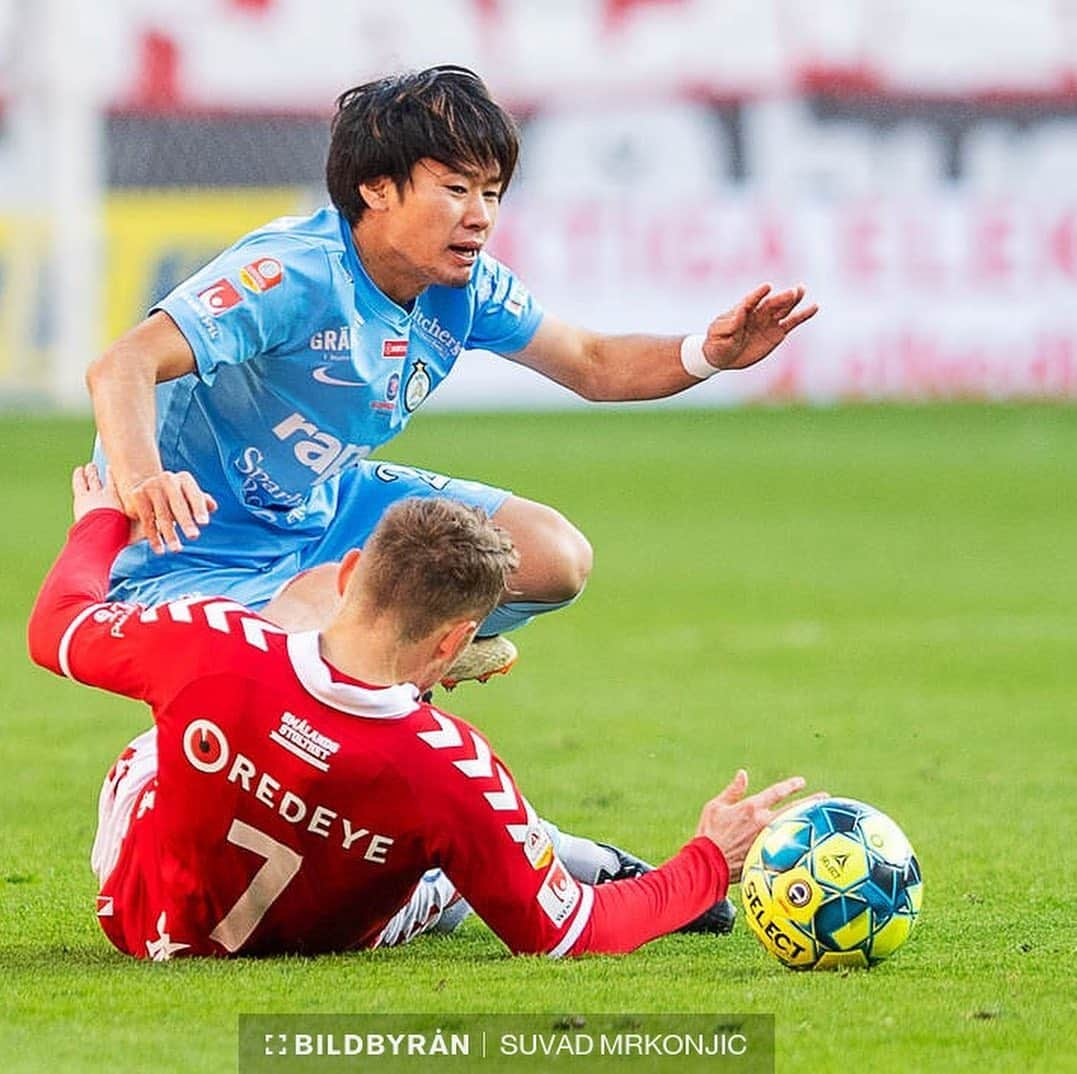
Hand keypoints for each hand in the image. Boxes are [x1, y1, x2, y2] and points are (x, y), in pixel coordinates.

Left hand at [72, 463, 142, 544]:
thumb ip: (145, 529)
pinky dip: (79, 475)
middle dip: (101, 474)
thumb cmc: (121, 534)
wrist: (105, 532)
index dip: (115, 477)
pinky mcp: (82, 497)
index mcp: (121, 501)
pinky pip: (80, 482)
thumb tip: (160, 531)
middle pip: (105, 480)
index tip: (113, 469)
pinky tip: (79, 470)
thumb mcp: (136, 531)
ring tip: (89, 466)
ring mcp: (94, 494)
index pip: (118, 486)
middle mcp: (109, 494)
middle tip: (97, 467)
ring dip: (91, 472)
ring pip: (92, 479)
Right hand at [119, 471, 216, 553]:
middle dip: (186, 522)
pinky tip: (160, 550)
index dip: (199, 509)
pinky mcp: (137, 495)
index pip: (195, 495)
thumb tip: (213, 507)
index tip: (204, 524)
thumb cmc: (176, 496)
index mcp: (184, 479)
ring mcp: (151, 486)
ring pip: (162, 515)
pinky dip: (154, 537)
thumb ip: (202, 502)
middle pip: (178, 504)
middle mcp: (168, 479)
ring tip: (177, 549)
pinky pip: (147, 520)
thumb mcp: (189, 497)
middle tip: (194, 537)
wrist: (145, 489)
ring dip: (170, 534)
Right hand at [696, 770, 827, 881]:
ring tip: (821, 817)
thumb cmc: (708, 833)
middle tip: (825, 797)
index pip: (776, 792)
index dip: (790, 786)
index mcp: (751, 807)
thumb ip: (733, 790)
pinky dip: (799, 840)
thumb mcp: (716, 806)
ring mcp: (768, 840)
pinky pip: (787, 845)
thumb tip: (743, 774)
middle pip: (793, 809)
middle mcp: (763, 822)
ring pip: (794, 827)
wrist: (708, 862)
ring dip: (809, 820)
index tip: (801, 782)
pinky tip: (808, 841)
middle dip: (810, 802)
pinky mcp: (767, 855)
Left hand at [702, 284, 817, 371]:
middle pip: (771, 303)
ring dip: (793, 300)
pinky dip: (803, 315)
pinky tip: (814, 307)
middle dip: (781, 298)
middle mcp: (757, 313)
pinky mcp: (777, 332)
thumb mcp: (718, 335)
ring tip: (801, 290)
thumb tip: (740, 313)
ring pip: (783, 309)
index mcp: (741, 311)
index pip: (750, 300)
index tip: (767, 287)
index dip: (758, 294)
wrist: (722, 357)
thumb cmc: (717, 343)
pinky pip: (792, 322)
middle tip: (793, 292)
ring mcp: (768, 321)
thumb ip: (729, 325)